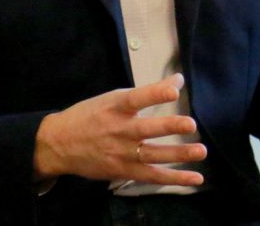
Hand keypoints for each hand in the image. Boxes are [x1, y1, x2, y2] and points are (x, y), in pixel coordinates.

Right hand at [33, 73, 206, 185]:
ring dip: (178, 154)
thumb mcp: (112, 98)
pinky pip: (152, 176)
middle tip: (191, 124)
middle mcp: (118, 130)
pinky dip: (174, 178)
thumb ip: (146, 92)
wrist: (59, 144)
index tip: (174, 89)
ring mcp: (121, 153)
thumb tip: (178, 81)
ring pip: (153, 155)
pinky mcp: (124, 171)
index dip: (155, 94)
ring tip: (200, 151)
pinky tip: (195, 177)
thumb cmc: (90, 116)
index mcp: (114, 107)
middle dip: (169, 127)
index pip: (136, 98)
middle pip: (146, 129)